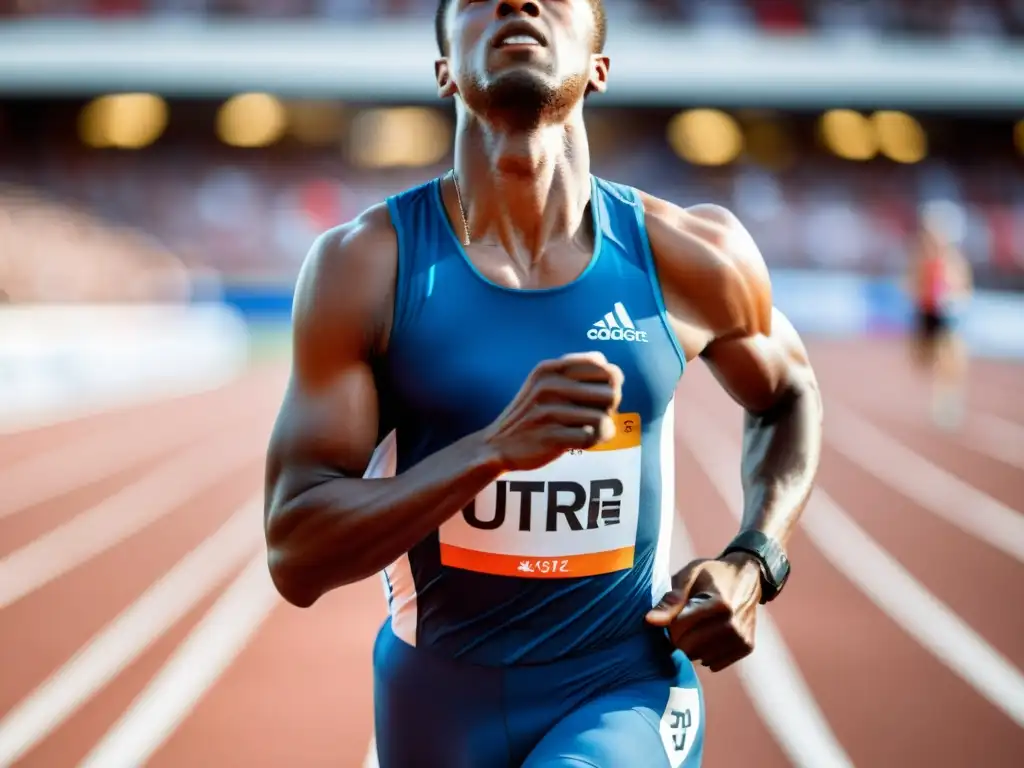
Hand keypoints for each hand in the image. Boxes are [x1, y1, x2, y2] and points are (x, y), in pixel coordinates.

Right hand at [482, 352, 623, 471]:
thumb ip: (578, 372)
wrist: (498, 444)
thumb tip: (614, 369)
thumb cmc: (533, 413)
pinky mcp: (550, 436)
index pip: (603, 367)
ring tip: (586, 431)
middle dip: (609, 408)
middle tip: (592, 416)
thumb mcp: (546, 383)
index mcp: (550, 368)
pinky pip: (591, 437)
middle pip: (610, 392)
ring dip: (601, 428)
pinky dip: (591, 442)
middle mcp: (549, 386)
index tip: (595, 396)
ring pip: (603, 418)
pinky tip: (579, 442)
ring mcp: (548, 411)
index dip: (608, 384)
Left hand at [645, 553, 762, 671]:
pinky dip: (706, 653)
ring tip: (697, 626)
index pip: (678, 628)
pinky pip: (713, 664)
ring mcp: (741, 637)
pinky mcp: (746, 646)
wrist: (748, 576)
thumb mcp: (689, 575)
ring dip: (691, 646)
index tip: (672, 613)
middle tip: (682, 621)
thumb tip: (649, 621)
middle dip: (677, 637)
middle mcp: (733, 623)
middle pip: (687, 646)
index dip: (668, 622)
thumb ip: (670, 600)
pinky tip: (709, 635)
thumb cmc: (712, 574)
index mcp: (718, 603)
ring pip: (699, 658)